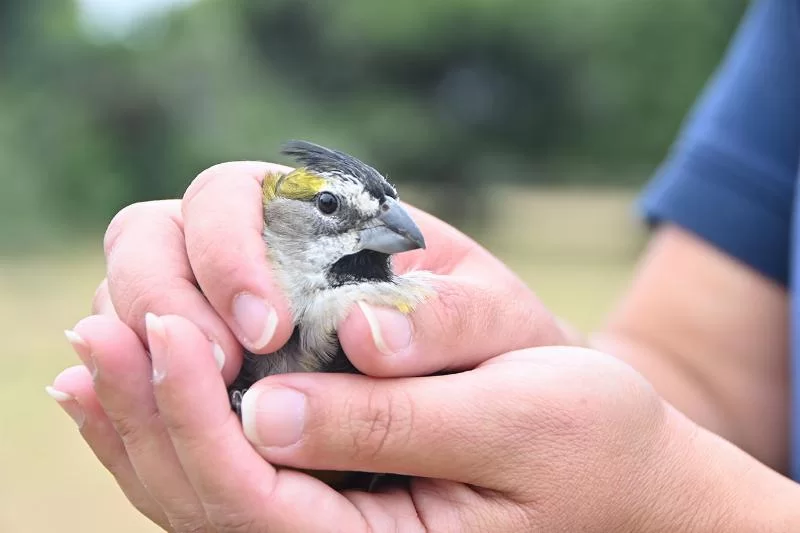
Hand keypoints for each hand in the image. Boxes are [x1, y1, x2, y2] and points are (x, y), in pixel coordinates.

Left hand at [50, 161, 574, 529]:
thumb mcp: (515, 418)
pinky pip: (232, 469)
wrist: (626, 474)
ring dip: (142, 417)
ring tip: (97, 347)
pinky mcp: (336, 490)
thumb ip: (399, 420)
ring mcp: (334, 521)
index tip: (163, 328)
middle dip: (146, 409)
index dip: (193, 412)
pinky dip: (175, 422)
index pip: (251, 497)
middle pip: (205, 496)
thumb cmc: (591, 440)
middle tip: (100, 327)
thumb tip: (269, 407)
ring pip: (202, 488)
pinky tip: (144, 377)